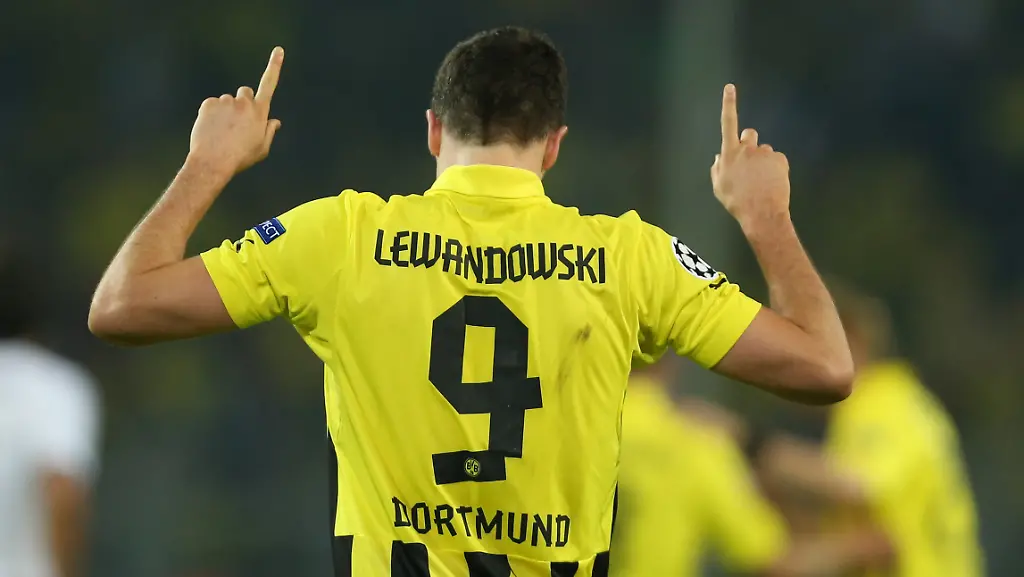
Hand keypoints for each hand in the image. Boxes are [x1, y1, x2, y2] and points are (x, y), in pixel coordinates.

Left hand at [188, 47, 283, 175]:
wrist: (213, 162)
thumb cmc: (240, 158)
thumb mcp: (261, 149)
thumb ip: (269, 132)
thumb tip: (274, 121)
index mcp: (260, 113)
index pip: (269, 84)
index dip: (275, 66)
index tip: (278, 50)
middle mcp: (244, 103)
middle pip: (245, 92)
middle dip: (242, 102)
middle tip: (236, 122)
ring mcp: (225, 102)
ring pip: (227, 101)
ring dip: (226, 111)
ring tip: (222, 132)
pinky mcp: (209, 104)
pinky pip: (212, 105)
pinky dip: (211, 115)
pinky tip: (211, 130)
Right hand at [711, 84, 790, 230]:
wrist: (762, 214)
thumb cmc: (737, 202)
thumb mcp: (719, 187)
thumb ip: (717, 169)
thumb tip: (720, 158)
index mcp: (729, 154)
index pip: (728, 123)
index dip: (728, 104)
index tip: (730, 88)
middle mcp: (747, 149)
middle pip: (749, 134)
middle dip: (749, 143)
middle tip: (750, 162)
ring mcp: (765, 153)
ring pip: (764, 151)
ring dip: (762, 161)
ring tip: (762, 182)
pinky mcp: (780, 159)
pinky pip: (777, 160)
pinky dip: (775, 169)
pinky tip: (772, 183)